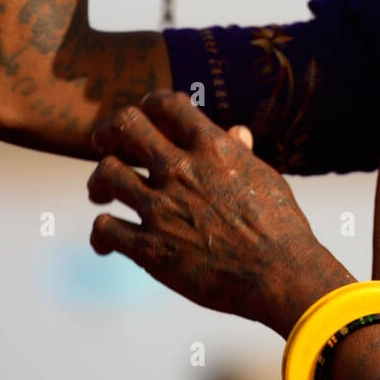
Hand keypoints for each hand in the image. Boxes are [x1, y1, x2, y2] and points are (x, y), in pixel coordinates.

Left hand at [86, 90, 352, 335]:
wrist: (279, 275)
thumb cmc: (280, 227)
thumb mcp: (265, 178)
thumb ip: (241, 153)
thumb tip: (237, 132)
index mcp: (213, 148)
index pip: (166, 104)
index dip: (151, 103)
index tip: (147, 115)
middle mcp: (181, 171)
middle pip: (126, 126)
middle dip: (109, 130)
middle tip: (103, 141)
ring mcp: (162, 209)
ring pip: (107, 173)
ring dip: (99, 181)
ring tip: (100, 193)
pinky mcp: (150, 249)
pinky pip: (105, 228)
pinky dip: (101, 233)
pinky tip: (106, 241)